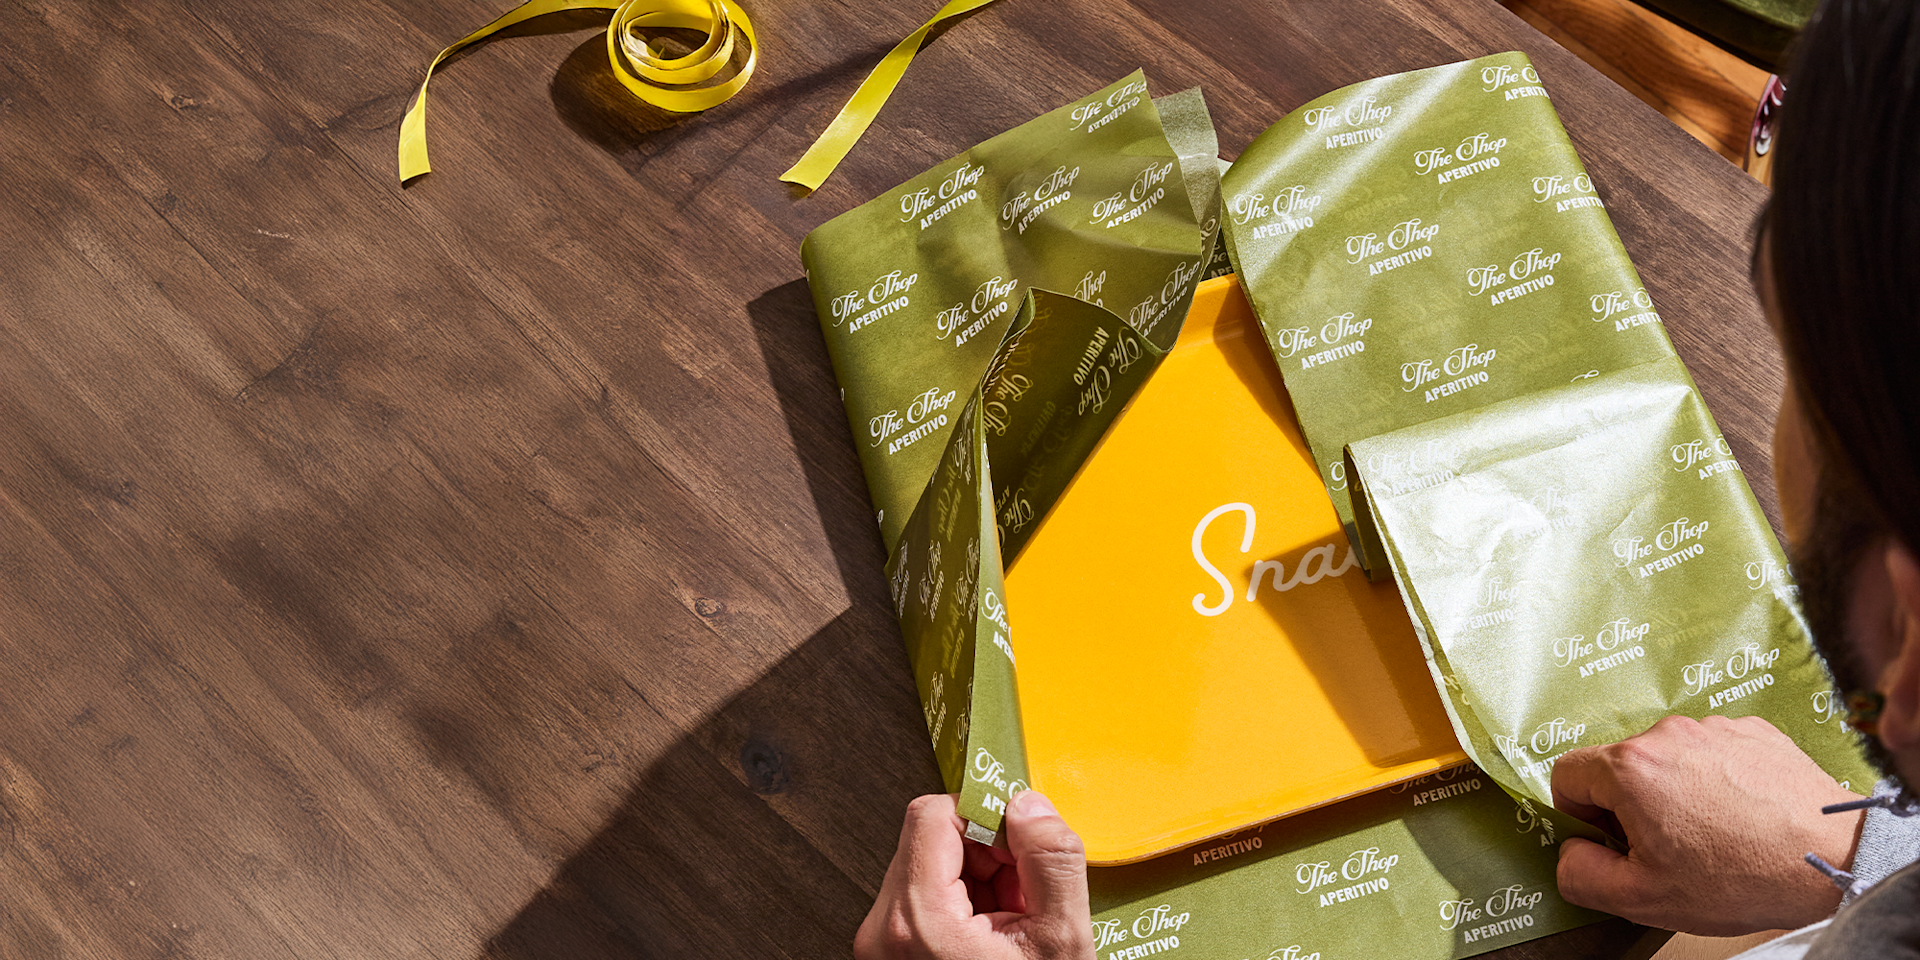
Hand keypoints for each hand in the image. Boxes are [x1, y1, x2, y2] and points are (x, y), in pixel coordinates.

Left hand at [855, 791, 1094, 959]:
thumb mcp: (1060, 942)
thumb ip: (1051, 862)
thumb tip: (1029, 806)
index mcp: (917, 921)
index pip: (934, 816)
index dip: (986, 817)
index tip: (1023, 841)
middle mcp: (884, 930)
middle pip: (931, 840)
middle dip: (989, 855)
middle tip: (1027, 896)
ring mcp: (880, 946)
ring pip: (931, 866)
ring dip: (982, 881)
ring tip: (1014, 926)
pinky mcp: (888, 955)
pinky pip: (926, 899)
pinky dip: (967, 906)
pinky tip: (996, 938)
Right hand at [1550, 714, 1864, 934]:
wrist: (1833, 860)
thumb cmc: (1742, 877)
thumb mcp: (1642, 897)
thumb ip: (1581, 873)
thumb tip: (1570, 851)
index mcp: (1630, 768)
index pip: (1566, 774)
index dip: (1577, 814)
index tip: (1610, 841)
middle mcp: (1668, 734)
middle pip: (1619, 767)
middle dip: (1631, 807)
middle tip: (1666, 850)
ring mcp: (1714, 728)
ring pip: (1667, 759)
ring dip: (1675, 792)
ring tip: (1712, 835)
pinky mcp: (1754, 731)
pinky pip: (1712, 753)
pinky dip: (1715, 781)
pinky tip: (1740, 816)